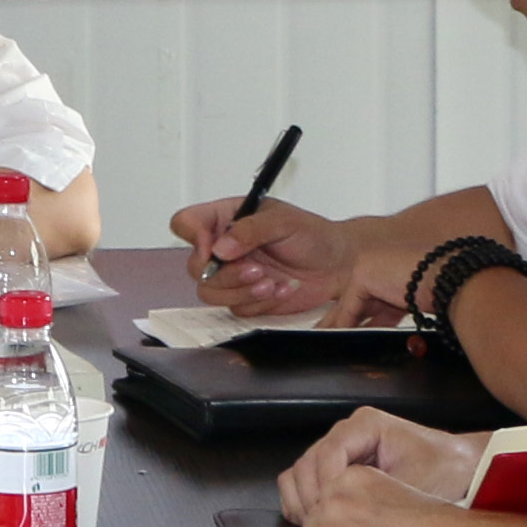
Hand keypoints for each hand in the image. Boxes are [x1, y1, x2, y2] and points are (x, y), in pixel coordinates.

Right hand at [176, 198, 362, 316]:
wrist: (339, 266)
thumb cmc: (315, 236)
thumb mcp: (284, 222)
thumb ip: (250, 230)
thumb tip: (220, 247)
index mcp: (227, 218)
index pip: (187, 222)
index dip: (192, 236)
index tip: (214, 248)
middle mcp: (225, 247)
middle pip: (195, 266)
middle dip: (225, 273)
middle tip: (256, 269)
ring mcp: (233, 274)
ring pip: (210, 292)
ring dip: (240, 290)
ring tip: (270, 282)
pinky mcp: (246, 297)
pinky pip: (235, 308)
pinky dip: (258, 302)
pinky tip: (280, 290)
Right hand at [277, 405, 481, 523]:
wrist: (467, 469)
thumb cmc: (447, 472)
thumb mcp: (418, 483)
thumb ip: (382, 497)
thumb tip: (346, 516)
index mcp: (366, 425)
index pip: (329, 453)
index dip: (324, 487)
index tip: (328, 516)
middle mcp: (349, 432)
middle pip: (308, 463)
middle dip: (310, 498)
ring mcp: (343, 448)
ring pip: (302, 472)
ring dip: (303, 501)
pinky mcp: (341, 467)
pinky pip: (311, 481)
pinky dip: (306, 501)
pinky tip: (314, 523)